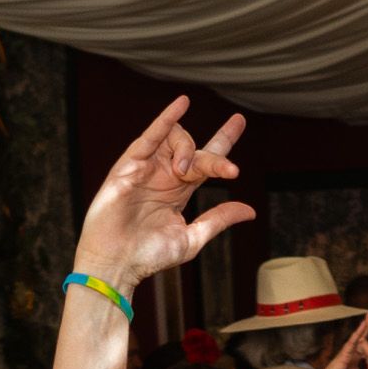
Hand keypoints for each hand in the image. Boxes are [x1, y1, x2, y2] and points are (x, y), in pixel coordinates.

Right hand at [72, 94, 253, 288]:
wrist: (117, 264)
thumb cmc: (148, 256)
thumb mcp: (193, 238)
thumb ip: (218, 219)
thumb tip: (250, 210)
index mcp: (179, 190)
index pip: (205, 158)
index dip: (223, 139)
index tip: (238, 121)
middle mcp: (164, 175)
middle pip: (195, 149)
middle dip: (215, 156)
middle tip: (229, 171)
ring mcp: (146, 169)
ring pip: (175, 139)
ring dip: (187, 149)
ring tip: (185, 173)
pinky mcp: (128, 167)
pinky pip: (148, 138)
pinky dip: (165, 120)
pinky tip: (182, 104)